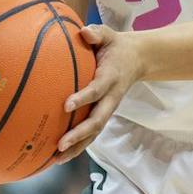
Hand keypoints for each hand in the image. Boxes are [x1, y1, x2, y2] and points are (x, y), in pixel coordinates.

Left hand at [55, 23, 146, 161]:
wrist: (137, 59)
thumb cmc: (115, 46)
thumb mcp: (109, 35)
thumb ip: (97, 34)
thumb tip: (84, 32)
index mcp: (111, 79)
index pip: (97, 91)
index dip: (83, 98)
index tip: (66, 105)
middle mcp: (110, 98)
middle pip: (97, 121)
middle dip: (79, 135)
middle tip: (60, 145)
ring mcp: (107, 109)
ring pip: (93, 133)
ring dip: (77, 147)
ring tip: (55, 160)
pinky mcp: (102, 114)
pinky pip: (90, 133)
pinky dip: (76, 146)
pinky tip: (58, 157)